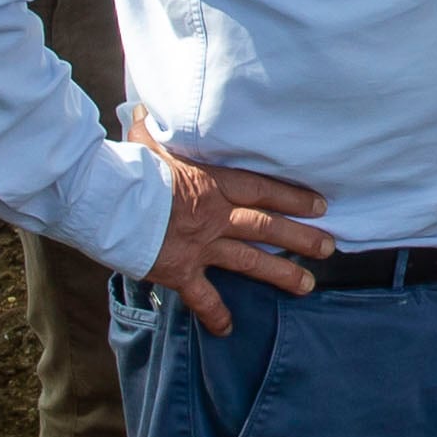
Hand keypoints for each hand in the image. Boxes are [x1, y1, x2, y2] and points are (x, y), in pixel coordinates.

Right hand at [129, 109, 335, 333]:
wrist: (108, 200)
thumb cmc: (128, 167)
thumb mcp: (149, 140)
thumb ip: (155, 128)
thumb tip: (146, 107)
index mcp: (213, 183)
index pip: (263, 190)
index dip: (293, 198)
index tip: (320, 206)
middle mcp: (215, 215)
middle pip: (267, 226)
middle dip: (301, 238)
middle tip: (329, 247)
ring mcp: (200, 245)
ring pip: (250, 261)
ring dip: (280, 274)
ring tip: (307, 285)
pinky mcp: (181, 270)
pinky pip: (203, 297)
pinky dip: (216, 314)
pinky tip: (228, 329)